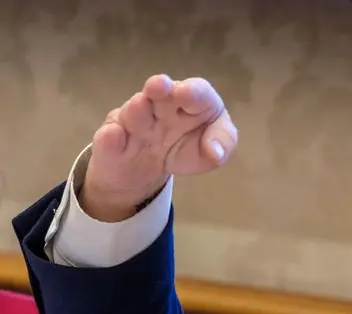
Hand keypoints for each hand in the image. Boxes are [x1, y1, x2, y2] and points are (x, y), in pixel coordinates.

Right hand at [79, 74, 237, 221]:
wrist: (145, 168)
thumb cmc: (186, 147)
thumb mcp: (211, 149)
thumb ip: (222, 145)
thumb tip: (216, 152)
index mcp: (191, 103)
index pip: (196, 92)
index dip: (192, 92)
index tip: (186, 94)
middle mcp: (160, 106)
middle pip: (160, 95)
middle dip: (159, 88)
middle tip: (159, 86)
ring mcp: (134, 123)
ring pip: (134, 114)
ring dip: (137, 110)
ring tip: (140, 105)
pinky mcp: (112, 142)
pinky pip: (109, 139)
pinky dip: (111, 137)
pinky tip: (114, 134)